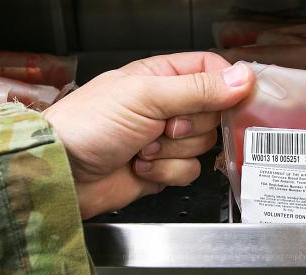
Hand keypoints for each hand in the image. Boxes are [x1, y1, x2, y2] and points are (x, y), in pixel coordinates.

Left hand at [42, 52, 253, 218]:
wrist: (63, 172)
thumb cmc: (88, 124)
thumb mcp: (146, 96)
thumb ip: (198, 89)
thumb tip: (242, 78)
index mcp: (162, 76)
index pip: (212, 71)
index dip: (227, 86)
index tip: (231, 101)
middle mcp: (166, 105)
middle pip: (213, 114)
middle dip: (189, 126)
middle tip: (161, 126)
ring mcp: (165, 138)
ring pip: (202, 146)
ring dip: (172, 151)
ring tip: (142, 146)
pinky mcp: (163, 168)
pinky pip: (189, 171)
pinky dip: (166, 172)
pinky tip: (141, 166)